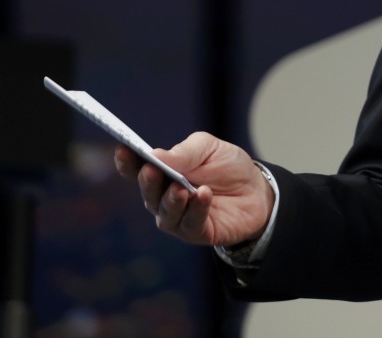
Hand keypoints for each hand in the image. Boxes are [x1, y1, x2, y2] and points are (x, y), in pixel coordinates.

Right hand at [114, 132, 274, 246]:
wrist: (258, 191)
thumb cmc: (228, 167)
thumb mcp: (210, 148)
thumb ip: (185, 151)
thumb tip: (156, 154)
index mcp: (163, 174)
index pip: (137, 170)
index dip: (128, 161)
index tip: (123, 149)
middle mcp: (164, 198)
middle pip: (149, 193)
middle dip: (148, 181)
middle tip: (152, 170)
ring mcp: (179, 217)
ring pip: (166, 213)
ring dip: (172, 200)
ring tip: (181, 188)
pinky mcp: (197, 232)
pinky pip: (191, 223)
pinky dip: (196, 208)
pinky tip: (204, 195)